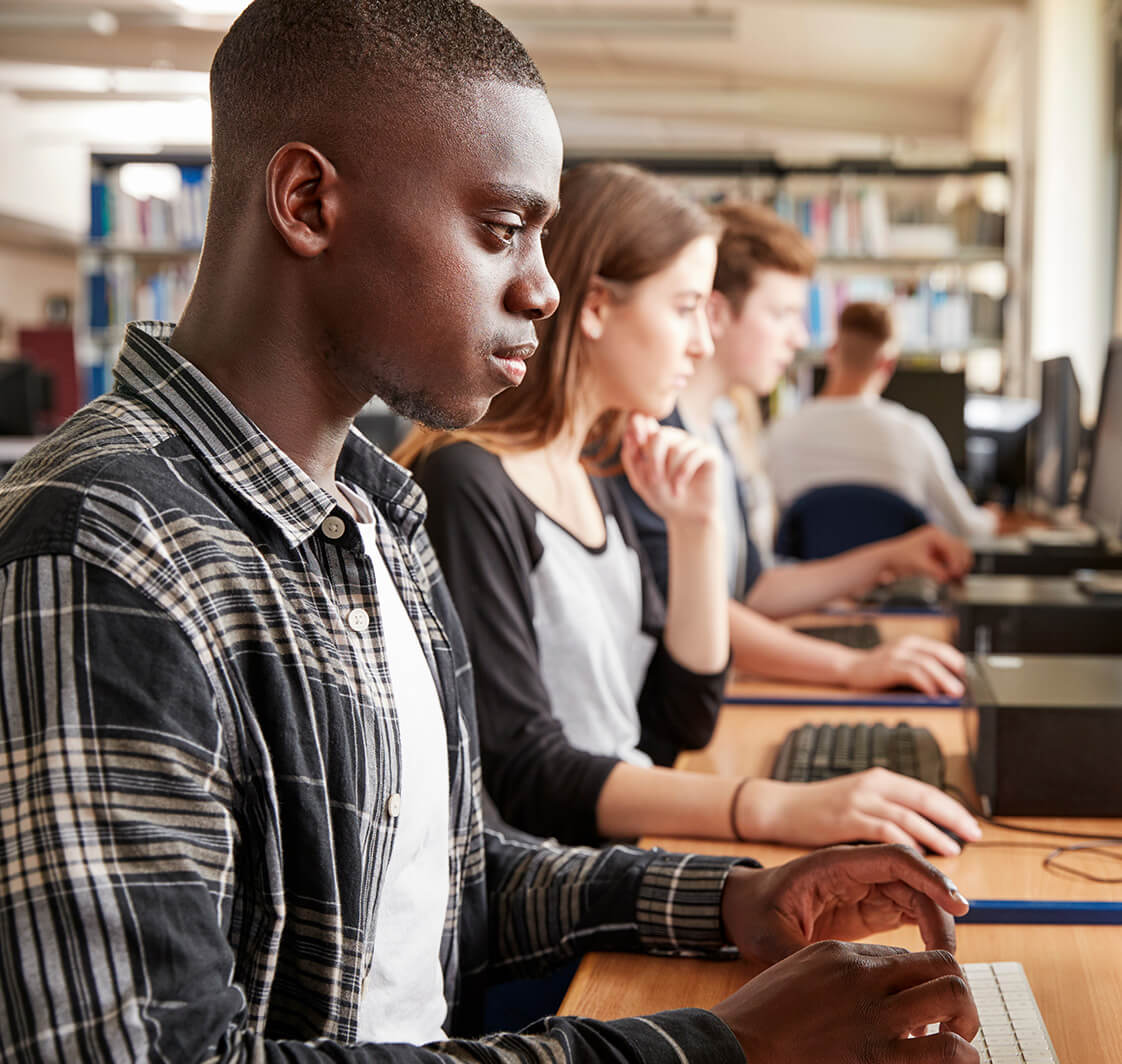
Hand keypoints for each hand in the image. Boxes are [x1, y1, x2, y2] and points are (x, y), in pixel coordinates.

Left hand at [620, 413, 718, 527]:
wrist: (687, 517)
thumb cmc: (664, 498)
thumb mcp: (641, 481)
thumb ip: (632, 458)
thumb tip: (628, 434)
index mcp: (656, 442)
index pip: (644, 422)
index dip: (637, 424)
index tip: (635, 438)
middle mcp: (676, 439)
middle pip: (660, 436)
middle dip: (654, 461)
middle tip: (654, 481)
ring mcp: (693, 445)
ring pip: (677, 449)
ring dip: (671, 473)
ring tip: (672, 491)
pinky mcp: (710, 453)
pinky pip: (696, 454)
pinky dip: (684, 473)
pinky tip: (680, 488)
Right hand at [711, 941, 979, 1063]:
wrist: (736, 1047)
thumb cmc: (760, 1018)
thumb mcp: (797, 975)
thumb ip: (837, 974)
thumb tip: (879, 985)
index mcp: (840, 954)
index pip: (905, 957)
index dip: (917, 985)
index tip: (913, 1011)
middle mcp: (864, 977)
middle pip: (942, 964)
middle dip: (956, 991)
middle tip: (950, 1021)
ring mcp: (874, 1016)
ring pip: (953, 996)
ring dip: (964, 1020)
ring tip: (954, 1041)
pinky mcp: (879, 1059)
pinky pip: (947, 1051)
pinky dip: (960, 1056)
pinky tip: (948, 1063)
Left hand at [719, 844, 969, 963]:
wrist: (742, 909)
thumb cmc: (754, 913)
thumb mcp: (769, 937)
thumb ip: (799, 957)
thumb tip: (828, 989)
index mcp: (834, 864)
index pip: (894, 858)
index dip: (930, 876)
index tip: (957, 904)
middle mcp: (856, 872)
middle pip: (914, 879)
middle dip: (938, 911)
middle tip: (947, 957)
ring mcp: (865, 889)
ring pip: (916, 897)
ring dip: (935, 925)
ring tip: (941, 965)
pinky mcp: (869, 909)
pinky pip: (908, 913)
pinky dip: (925, 933)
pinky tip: (930, 961)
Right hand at [738, 772, 981, 854]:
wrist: (781, 807)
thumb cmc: (819, 810)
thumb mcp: (857, 802)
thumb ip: (885, 813)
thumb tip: (921, 837)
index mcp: (878, 779)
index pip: (925, 791)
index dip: (952, 808)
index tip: (972, 826)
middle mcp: (872, 785)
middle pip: (923, 800)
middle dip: (953, 819)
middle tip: (974, 836)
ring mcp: (859, 800)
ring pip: (908, 817)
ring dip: (934, 836)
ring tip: (952, 851)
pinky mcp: (847, 818)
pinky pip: (885, 831)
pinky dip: (905, 845)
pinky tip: (917, 859)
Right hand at [844, 635, 965, 696]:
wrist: (850, 668)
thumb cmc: (880, 669)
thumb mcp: (903, 663)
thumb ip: (923, 668)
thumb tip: (950, 683)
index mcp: (914, 643)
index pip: (943, 650)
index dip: (959, 664)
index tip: (972, 679)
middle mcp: (907, 645)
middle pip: (938, 655)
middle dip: (956, 671)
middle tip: (967, 687)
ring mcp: (897, 654)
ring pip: (927, 663)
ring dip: (944, 679)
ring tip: (955, 693)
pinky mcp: (888, 665)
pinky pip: (912, 672)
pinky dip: (925, 682)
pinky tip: (932, 692)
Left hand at [878, 526, 972, 582]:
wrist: (890, 559)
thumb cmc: (900, 557)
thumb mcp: (918, 564)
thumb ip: (934, 571)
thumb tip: (947, 578)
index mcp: (934, 534)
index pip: (953, 546)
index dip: (956, 561)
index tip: (955, 574)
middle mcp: (940, 537)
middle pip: (961, 548)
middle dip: (961, 563)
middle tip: (958, 577)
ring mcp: (941, 544)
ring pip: (961, 553)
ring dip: (961, 565)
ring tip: (957, 578)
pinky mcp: (941, 553)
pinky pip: (954, 560)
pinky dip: (956, 568)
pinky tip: (954, 577)